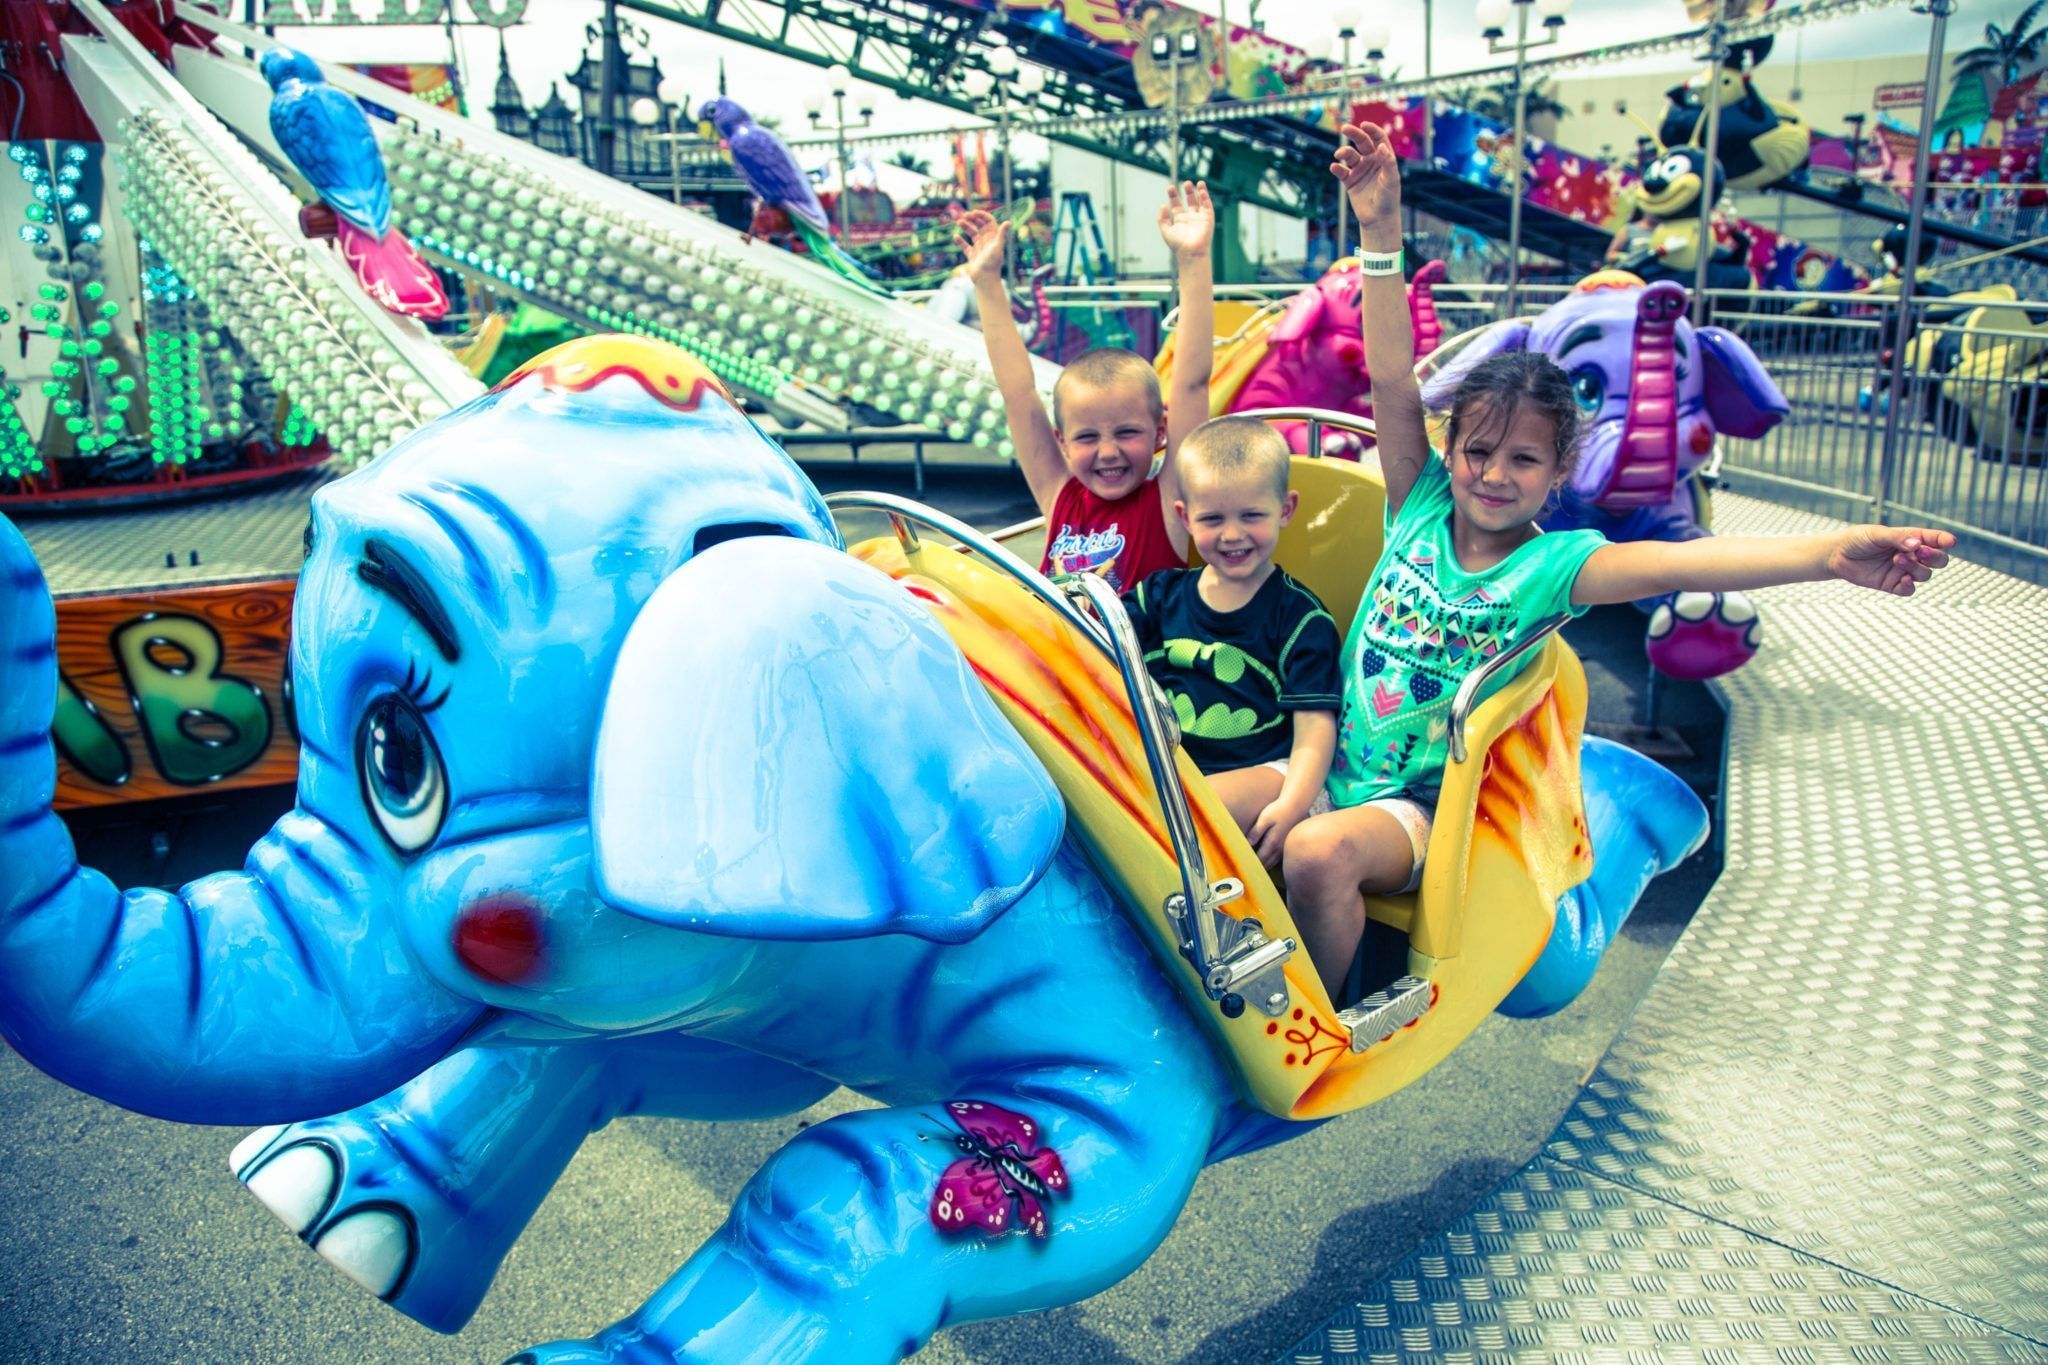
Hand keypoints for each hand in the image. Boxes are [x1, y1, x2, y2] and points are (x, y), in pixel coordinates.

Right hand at [954, 209, 1007, 284]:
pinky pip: (965, 246)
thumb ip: (1002, 234)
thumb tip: (1008, 222)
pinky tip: (955, 236)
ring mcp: (979, 248)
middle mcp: (987, 241)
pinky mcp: (972, 255)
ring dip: (966, 226)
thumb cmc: (992, 264)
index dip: (982, 215)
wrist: (985, 279)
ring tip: (958, 222)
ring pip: (972, 233)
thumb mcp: (997, 247)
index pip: (989, 221)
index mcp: (993, 237)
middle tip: (964, 215)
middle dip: (972, 219)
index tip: (973, 212)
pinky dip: (960, 241)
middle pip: (979, 225)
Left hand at [1157, 181, 1213, 259]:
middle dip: (1187, 192)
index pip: (1177, 205)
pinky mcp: (1208, 218)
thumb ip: (1162, 218)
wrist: (1190, 252)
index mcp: (1180, 221)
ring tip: (1196, 182)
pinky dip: (1205, 197)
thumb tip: (1163, 205)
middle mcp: (1190, 218)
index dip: (1174, 196)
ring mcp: (1200, 218)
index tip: (1170, 188)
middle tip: (1185, 183)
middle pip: (1189, 201)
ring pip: (1200, 202)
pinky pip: (1207, 205)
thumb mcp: (1165, 230)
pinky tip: (1201, 189)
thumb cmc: (1178, 245)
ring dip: (1198, 192)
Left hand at [1247, 797, 1307, 867]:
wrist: (1296, 805)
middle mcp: (1279, 849)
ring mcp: (1284, 848)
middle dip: (1256, 869)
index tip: (1241, 870)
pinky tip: (1263, 861)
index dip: (1250, 865)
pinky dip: (1269, 862)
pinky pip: (1277, 859)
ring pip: (1272, 863)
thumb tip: (1248, 844)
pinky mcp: (1286, 845)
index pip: (1260, 860)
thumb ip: (1256, 832)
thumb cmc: (1278, 810)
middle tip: (1244, 872)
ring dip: (1263, 867)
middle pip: (1266, 865)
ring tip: (1252, 869)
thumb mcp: (1264, 818)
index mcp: (1272, 843)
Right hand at [1330, 121, 1400, 228]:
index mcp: (1384, 158)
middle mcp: (1371, 161)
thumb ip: (1388, 162)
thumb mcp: (1391, 179)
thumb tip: (1380, 146)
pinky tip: (1334, 167)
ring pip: (1350, 155)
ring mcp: (1360, 170)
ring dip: (1344, 152)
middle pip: (1362, 142)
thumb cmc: (1389, 198)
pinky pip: (1341, 171)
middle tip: (1344, 128)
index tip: (1364, 125)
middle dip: (1354, 134)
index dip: (1372, 130)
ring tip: (1339, 154)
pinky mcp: (1350, 182)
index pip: (1378, 138)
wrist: (1378, 219)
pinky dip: (1337, 168)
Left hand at [1825, 526, 1954, 595]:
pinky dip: (1910, 586)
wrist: (1836, 555)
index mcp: (1911, 539)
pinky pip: (1909, 590)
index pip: (1934, 540)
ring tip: (1897, 560)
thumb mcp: (1877, 534)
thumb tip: (1916, 545)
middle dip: (1935, 557)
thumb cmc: (1858, 539)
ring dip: (1916, 568)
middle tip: (1920, 552)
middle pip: (1938, 560)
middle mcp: (1911, 555)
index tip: (1950, 542)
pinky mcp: (1892, 585)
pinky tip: (1904, 579)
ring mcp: (1903, 571)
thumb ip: (1897, 538)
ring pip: (1924, 575)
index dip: (1944, 540)